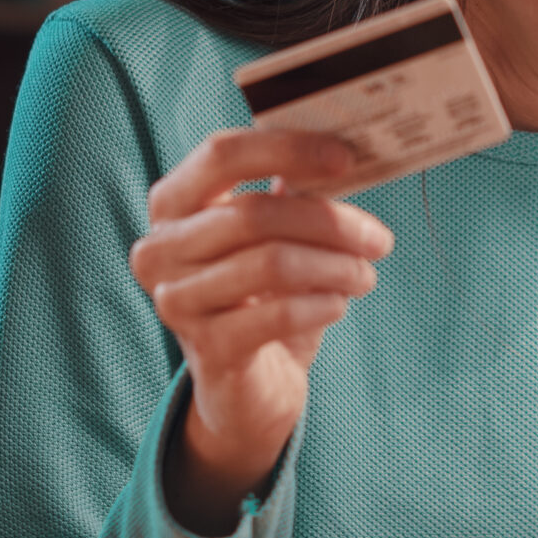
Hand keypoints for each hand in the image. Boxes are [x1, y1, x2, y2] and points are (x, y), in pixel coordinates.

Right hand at [131, 128, 394, 532]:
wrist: (246, 387)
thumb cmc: (262, 297)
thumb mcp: (275, 238)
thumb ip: (294, 193)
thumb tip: (342, 155)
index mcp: (173, 204)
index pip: (222, 155)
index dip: (287, 149)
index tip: (345, 158)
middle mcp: (160, 249)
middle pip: (254, 213)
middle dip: (329, 222)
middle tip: (377, 238)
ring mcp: (176, 302)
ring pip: (272, 263)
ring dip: (335, 266)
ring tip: (364, 275)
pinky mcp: (207, 349)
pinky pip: (279, 314)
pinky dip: (322, 305)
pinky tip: (338, 305)